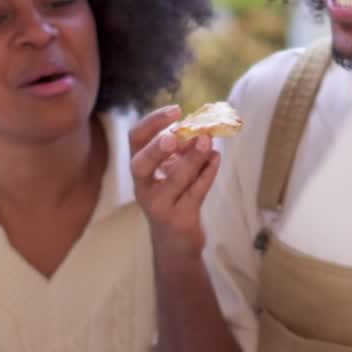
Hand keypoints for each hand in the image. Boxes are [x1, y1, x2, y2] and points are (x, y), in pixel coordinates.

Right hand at [129, 106, 220, 259]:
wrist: (175, 242)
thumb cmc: (174, 198)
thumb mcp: (173, 171)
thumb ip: (183, 151)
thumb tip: (200, 128)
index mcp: (140, 169)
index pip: (135, 139)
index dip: (152, 122)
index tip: (176, 110)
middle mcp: (143, 187)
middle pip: (140, 164)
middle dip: (156, 149)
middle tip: (175, 137)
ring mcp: (160, 205)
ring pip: (175, 179)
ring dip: (193, 158)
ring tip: (208, 140)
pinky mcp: (180, 219)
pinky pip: (195, 192)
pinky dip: (208, 174)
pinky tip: (216, 158)